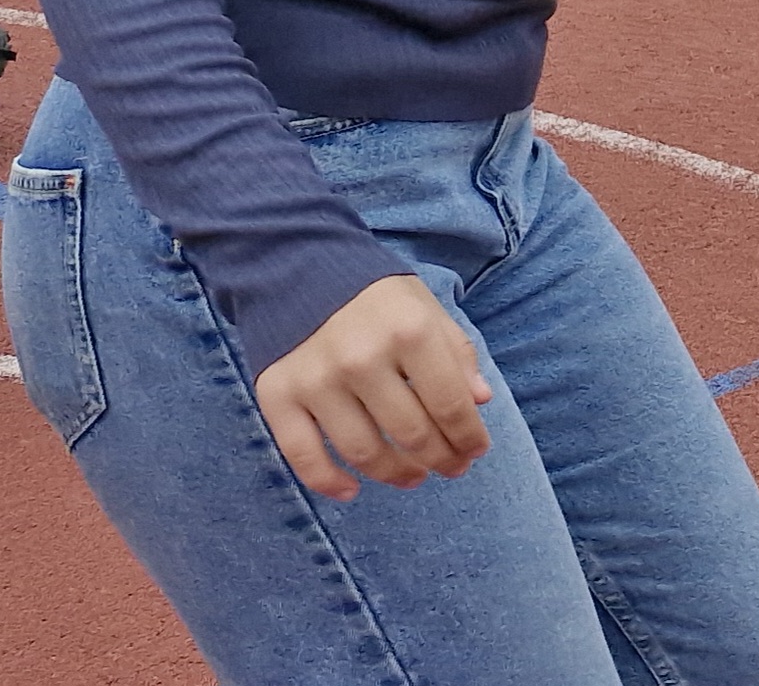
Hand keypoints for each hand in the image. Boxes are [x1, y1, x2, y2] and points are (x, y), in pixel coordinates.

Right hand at [251, 274, 493, 499]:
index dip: (468, 436)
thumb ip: (455, 352)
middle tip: (452, 468)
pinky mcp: (277, 397)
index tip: (477, 450)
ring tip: (413, 477)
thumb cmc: (375, 294)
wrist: (298, 267)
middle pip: (410, 433)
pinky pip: (303, 456)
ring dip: (394, 474)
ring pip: (363, 451)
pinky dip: (328, 482)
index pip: (450, 403)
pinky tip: (352, 491)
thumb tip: (480, 402)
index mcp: (409, 332)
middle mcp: (363, 359)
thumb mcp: (426, 308)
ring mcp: (318, 381)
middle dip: (440, 458)